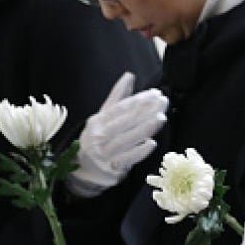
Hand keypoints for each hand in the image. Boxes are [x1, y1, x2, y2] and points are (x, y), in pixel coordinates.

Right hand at [68, 72, 168, 197]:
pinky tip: (151, 143)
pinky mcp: (113, 168)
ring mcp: (106, 153)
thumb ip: (118, 97)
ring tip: (161, 118)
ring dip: (145, 128)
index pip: (120, 108)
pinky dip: (140, 151)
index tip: (154, 93)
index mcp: (98, 121)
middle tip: (162, 102)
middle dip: (146, 110)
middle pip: (126, 122)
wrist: (82, 169)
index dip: (138, 100)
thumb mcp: (103, 117)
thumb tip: (129, 76)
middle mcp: (100, 136)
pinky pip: (128, 159)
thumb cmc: (97, 139)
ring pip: (128, 139)